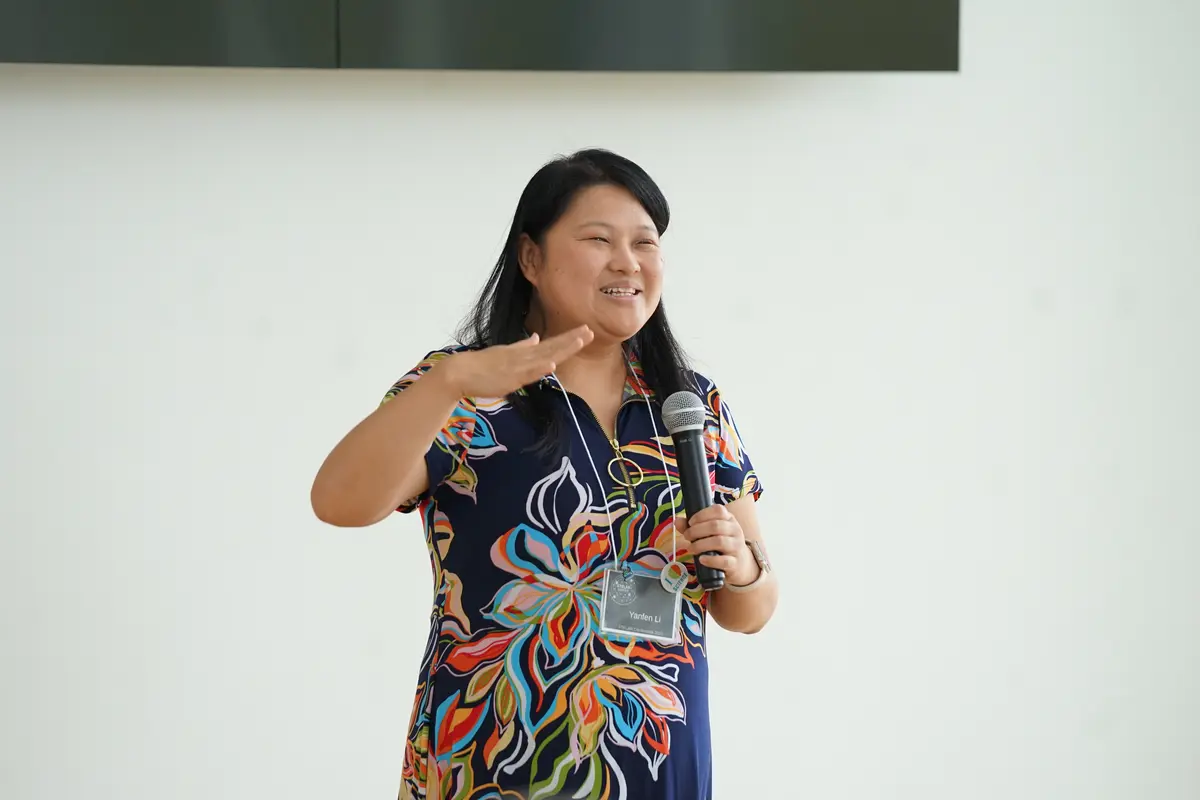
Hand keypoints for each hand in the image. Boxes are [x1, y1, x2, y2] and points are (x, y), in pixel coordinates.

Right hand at [437, 325, 593, 397]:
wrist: (459, 372)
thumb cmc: (481, 365)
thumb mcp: (505, 353)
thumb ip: (522, 347)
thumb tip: (535, 337)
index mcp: (523, 352)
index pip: (551, 344)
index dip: (568, 338)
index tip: (584, 330)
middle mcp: (523, 357)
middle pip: (552, 347)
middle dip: (571, 340)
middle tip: (589, 331)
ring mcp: (517, 367)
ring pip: (544, 356)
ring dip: (562, 349)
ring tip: (579, 341)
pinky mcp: (509, 378)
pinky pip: (527, 373)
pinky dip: (540, 368)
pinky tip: (552, 363)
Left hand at [673, 505, 758, 585]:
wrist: (740, 564)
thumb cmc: (721, 545)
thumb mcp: (710, 533)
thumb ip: (693, 526)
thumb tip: (677, 521)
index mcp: (729, 519)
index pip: (718, 510)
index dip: (702, 515)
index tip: (691, 522)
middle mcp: (735, 531)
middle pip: (715, 526)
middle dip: (696, 531)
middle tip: (687, 537)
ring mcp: (737, 547)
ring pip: (719, 541)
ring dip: (700, 545)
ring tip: (691, 548)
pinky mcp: (735, 563)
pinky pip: (724, 560)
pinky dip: (710, 560)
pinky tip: (701, 559)